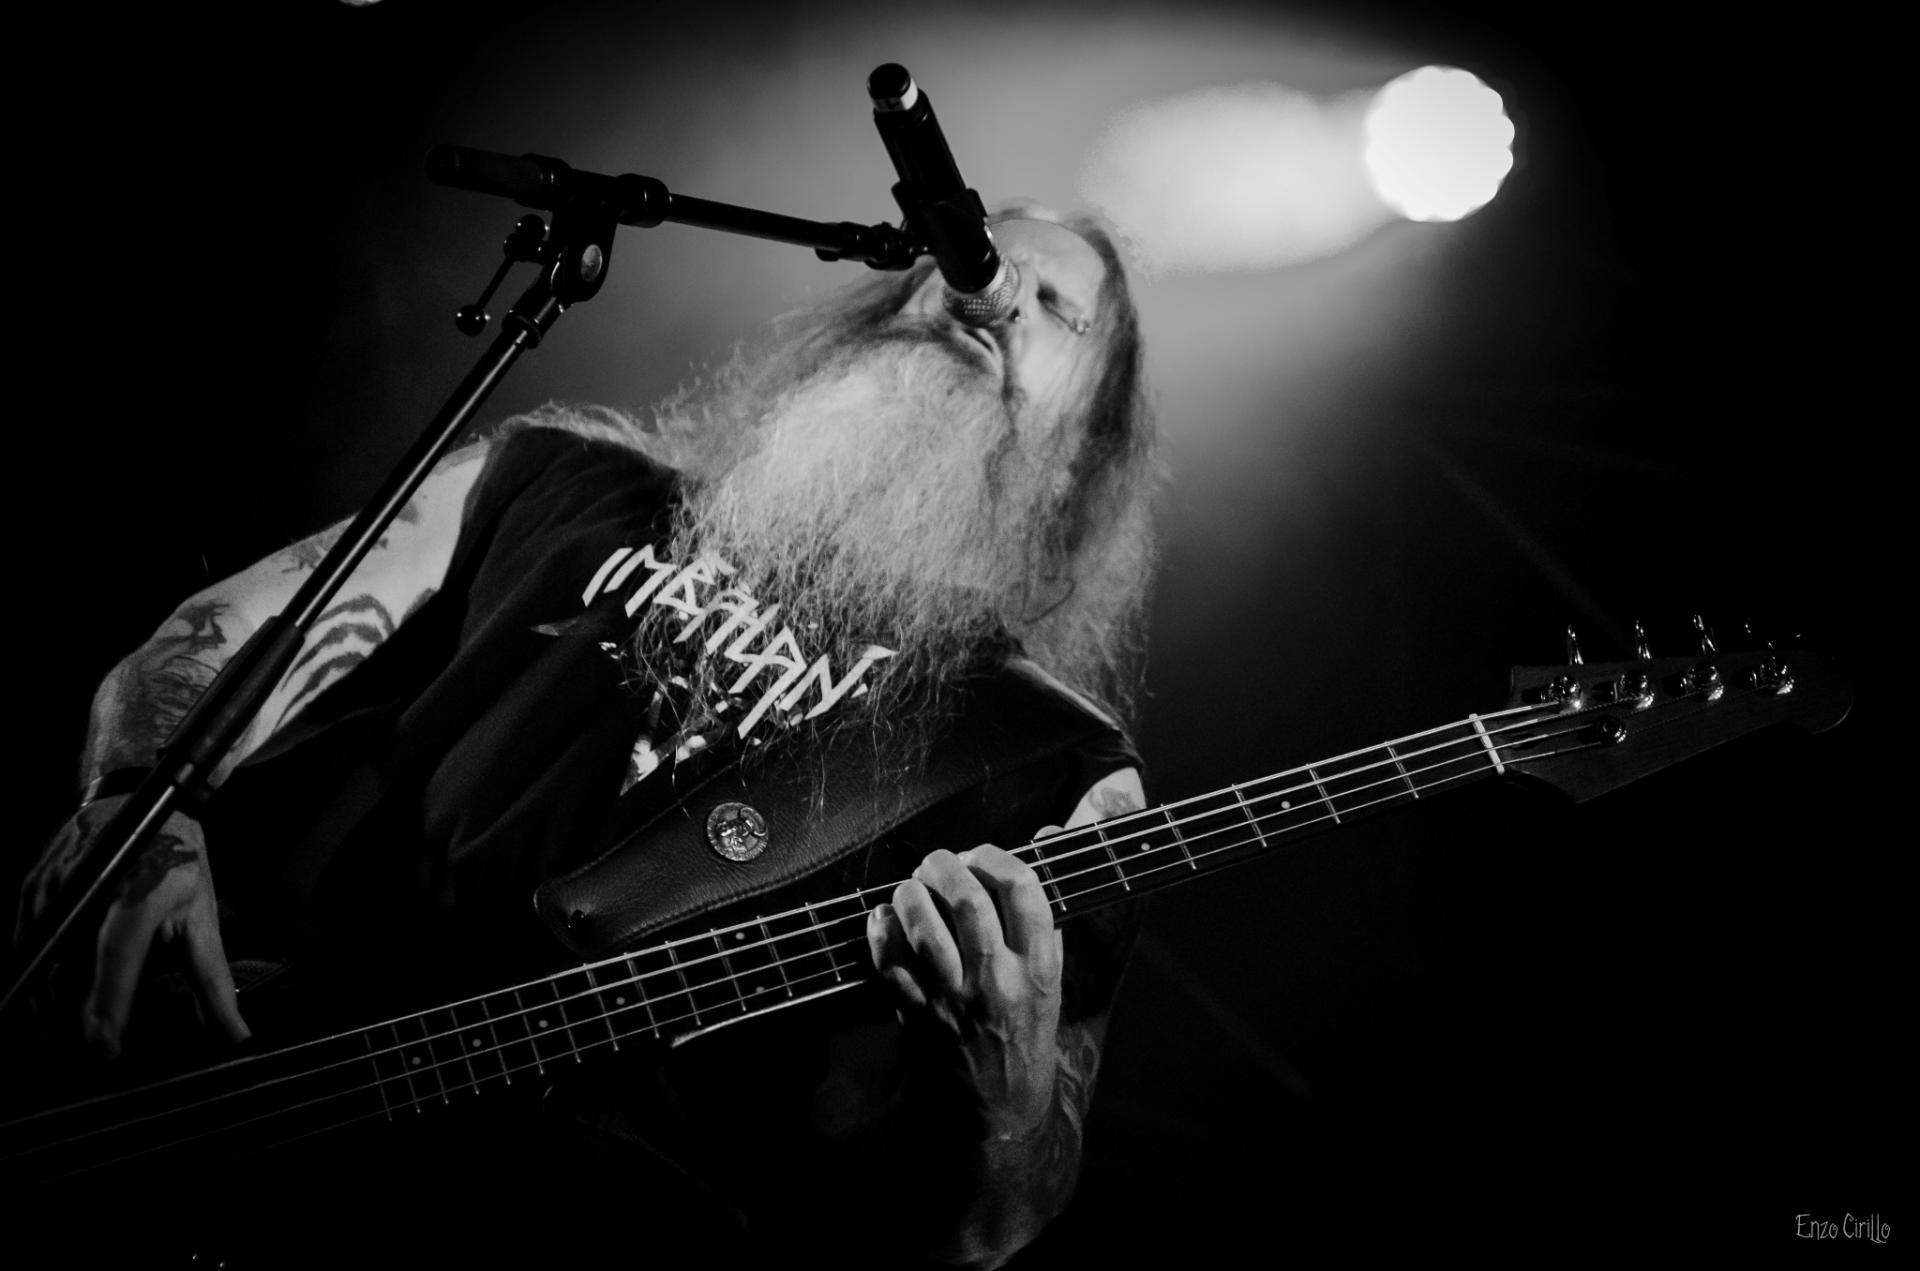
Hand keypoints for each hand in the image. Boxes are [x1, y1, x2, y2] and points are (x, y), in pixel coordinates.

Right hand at [17, 798, 247, 1057]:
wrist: (144, 797)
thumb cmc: (178, 860)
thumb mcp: (204, 917)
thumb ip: (213, 982)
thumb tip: (234, 1034)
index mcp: (141, 891)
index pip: (118, 954)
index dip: (107, 1004)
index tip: (103, 1049)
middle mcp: (92, 884)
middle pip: (67, 969)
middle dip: (68, 1025)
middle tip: (83, 1065)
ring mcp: (56, 882)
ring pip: (38, 962)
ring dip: (44, 1011)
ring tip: (63, 1048)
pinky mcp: (32, 885)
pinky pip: (25, 944)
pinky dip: (32, 981)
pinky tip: (45, 1010)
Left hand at [866, 837, 1063, 1136]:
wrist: (998, 1111)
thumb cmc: (1028, 1033)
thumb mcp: (1056, 973)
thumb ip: (1050, 902)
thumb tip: (1054, 831)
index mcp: (1038, 967)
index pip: (1022, 888)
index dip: (995, 857)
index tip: (981, 857)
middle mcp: (997, 981)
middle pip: (964, 897)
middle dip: (944, 866)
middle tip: (938, 865)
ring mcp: (952, 999)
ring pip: (921, 922)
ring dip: (909, 892)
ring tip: (913, 889)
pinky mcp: (917, 1014)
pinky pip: (888, 959)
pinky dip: (881, 928)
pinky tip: (887, 917)